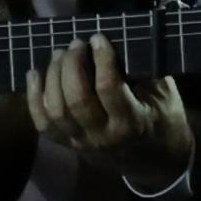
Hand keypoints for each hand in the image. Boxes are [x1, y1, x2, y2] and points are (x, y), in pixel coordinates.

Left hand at [32, 37, 194, 193]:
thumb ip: (145, 72)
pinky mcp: (68, 144)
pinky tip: (35, 74)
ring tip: (59, 53)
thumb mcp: (166, 97)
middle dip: (72, 65)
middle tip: (76, 43)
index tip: (98, 38)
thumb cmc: (164, 121)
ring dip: (53, 77)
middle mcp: (103, 136)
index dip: (101, 59)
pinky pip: (42, 123)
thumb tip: (120, 41)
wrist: (155, 162)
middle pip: (77, 99)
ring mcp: (82, 143)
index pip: (109, 88)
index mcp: (132, 123)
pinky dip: (33, 97)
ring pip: (56, 110)